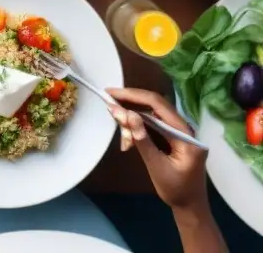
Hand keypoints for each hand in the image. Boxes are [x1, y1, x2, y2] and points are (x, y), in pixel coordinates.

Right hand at [107, 87, 207, 210]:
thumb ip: (142, 139)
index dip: (133, 96)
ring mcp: (180, 131)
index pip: (158, 105)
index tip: (111, 94)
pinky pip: (154, 124)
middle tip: (109, 104)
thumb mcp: (156, 166)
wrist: (190, 206)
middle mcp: (185, 128)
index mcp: (186, 134)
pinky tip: (128, 137)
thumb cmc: (176, 190)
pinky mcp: (174, 136)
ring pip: (152, 115)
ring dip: (133, 118)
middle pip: (155, 106)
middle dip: (130, 104)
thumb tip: (126, 114)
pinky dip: (138, 127)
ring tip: (120, 131)